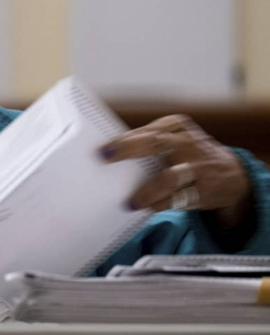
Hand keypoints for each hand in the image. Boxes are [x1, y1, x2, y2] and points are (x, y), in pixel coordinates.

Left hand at [100, 115, 251, 229]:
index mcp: (177, 127)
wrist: (232, 174)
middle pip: (156, 144)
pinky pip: (178, 199)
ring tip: (131, 201)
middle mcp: (188, 143)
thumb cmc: (188, 154)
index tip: (103, 150)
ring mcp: (199, 167)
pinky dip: (160, 204)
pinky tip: (147, 207)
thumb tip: (110, 153)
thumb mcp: (174, 139)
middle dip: (128, 151)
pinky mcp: (205, 191)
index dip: (124, 140)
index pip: (148, 131)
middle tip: (106, 160)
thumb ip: (147, 143)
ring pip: (169, 177)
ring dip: (146, 191)